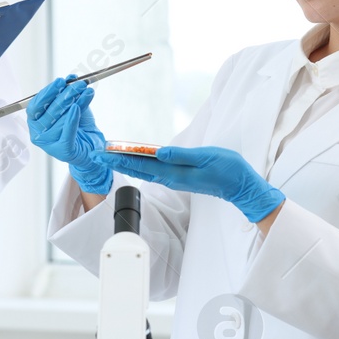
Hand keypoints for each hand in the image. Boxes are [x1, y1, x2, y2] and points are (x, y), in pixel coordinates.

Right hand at [26, 75, 110, 193]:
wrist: (92, 149)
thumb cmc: (78, 128)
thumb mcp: (73, 107)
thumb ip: (69, 94)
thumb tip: (71, 79)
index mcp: (35, 123)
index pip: (35, 106)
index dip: (47, 92)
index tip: (61, 82)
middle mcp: (38, 134)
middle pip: (49, 111)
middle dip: (65, 95)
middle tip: (78, 84)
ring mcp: (49, 144)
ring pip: (59, 120)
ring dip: (74, 102)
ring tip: (85, 91)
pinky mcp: (63, 151)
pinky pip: (67, 132)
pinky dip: (72, 119)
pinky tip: (77, 108)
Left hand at [98, 145, 285, 222]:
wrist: (240, 186)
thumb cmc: (227, 170)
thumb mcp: (206, 158)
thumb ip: (182, 156)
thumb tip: (158, 152)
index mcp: (174, 172)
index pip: (141, 164)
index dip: (121, 157)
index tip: (104, 153)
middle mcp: (171, 177)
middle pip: (138, 167)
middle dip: (117, 160)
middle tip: (98, 153)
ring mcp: (174, 178)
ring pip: (145, 169)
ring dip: (127, 161)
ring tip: (111, 154)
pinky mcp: (179, 177)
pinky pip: (154, 170)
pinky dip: (141, 163)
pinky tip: (135, 159)